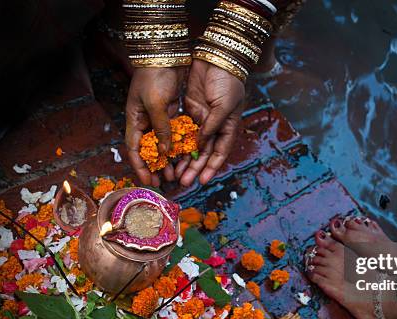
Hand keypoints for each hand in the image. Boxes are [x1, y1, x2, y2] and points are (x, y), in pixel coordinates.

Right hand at [125, 66, 185, 186]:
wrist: (166, 54)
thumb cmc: (155, 77)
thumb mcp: (156, 104)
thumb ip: (161, 128)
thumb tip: (166, 153)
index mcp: (134, 119)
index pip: (134, 149)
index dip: (140, 167)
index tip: (148, 182)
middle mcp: (145, 120)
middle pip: (150, 150)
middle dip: (157, 167)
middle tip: (167, 181)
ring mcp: (158, 116)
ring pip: (163, 144)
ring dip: (170, 159)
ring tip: (177, 173)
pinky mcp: (171, 112)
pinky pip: (174, 133)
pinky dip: (179, 144)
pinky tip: (186, 155)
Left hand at [177, 59, 244, 185]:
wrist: (217, 58)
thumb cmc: (227, 81)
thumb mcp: (224, 105)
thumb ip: (212, 125)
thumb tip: (200, 143)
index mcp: (228, 127)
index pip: (219, 153)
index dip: (211, 168)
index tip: (202, 181)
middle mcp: (215, 127)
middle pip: (203, 153)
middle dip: (194, 168)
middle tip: (183, 182)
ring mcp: (202, 119)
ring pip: (191, 145)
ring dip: (184, 159)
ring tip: (174, 173)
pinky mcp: (190, 110)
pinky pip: (183, 130)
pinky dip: (177, 142)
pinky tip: (168, 153)